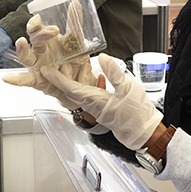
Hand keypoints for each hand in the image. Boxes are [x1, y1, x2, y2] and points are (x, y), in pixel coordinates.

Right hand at [2, 14, 94, 109]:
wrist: (80, 83)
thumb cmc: (73, 61)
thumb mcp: (76, 41)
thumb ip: (74, 24)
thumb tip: (75, 3)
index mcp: (46, 41)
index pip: (37, 29)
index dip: (35, 23)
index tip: (38, 19)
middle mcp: (39, 52)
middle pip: (33, 40)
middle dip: (37, 33)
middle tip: (52, 30)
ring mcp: (37, 67)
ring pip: (26, 57)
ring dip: (22, 50)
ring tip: (21, 42)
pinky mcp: (38, 81)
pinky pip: (26, 80)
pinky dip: (16, 79)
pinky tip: (7, 78)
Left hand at [40, 54, 162, 148]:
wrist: (145, 134)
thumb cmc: (138, 114)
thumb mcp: (128, 88)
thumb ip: (114, 72)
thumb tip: (102, 57)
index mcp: (94, 100)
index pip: (70, 88)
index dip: (57, 79)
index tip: (45, 71)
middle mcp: (92, 106)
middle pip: (70, 92)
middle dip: (59, 80)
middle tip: (51, 68)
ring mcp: (97, 109)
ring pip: (79, 94)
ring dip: (72, 83)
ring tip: (68, 70)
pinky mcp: (104, 109)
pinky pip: (90, 97)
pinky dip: (89, 86)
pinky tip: (99, 78)